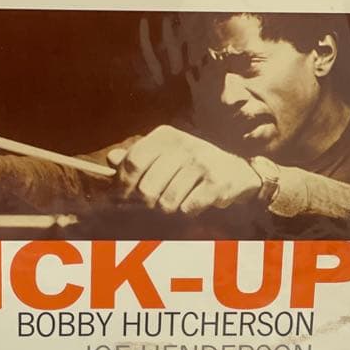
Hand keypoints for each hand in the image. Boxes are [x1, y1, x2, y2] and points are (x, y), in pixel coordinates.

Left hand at [107, 125, 262, 215]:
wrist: (238, 171)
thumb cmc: (193, 166)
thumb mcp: (165, 156)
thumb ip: (138, 159)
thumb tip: (111, 159)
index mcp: (165, 136)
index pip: (132, 163)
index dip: (123, 187)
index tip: (123, 200)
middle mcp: (182, 145)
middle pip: (147, 189)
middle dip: (146, 206)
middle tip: (153, 207)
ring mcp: (201, 162)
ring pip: (167, 203)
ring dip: (169, 211)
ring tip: (178, 203)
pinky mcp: (216, 182)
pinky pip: (187, 208)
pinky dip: (188, 213)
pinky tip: (195, 203)